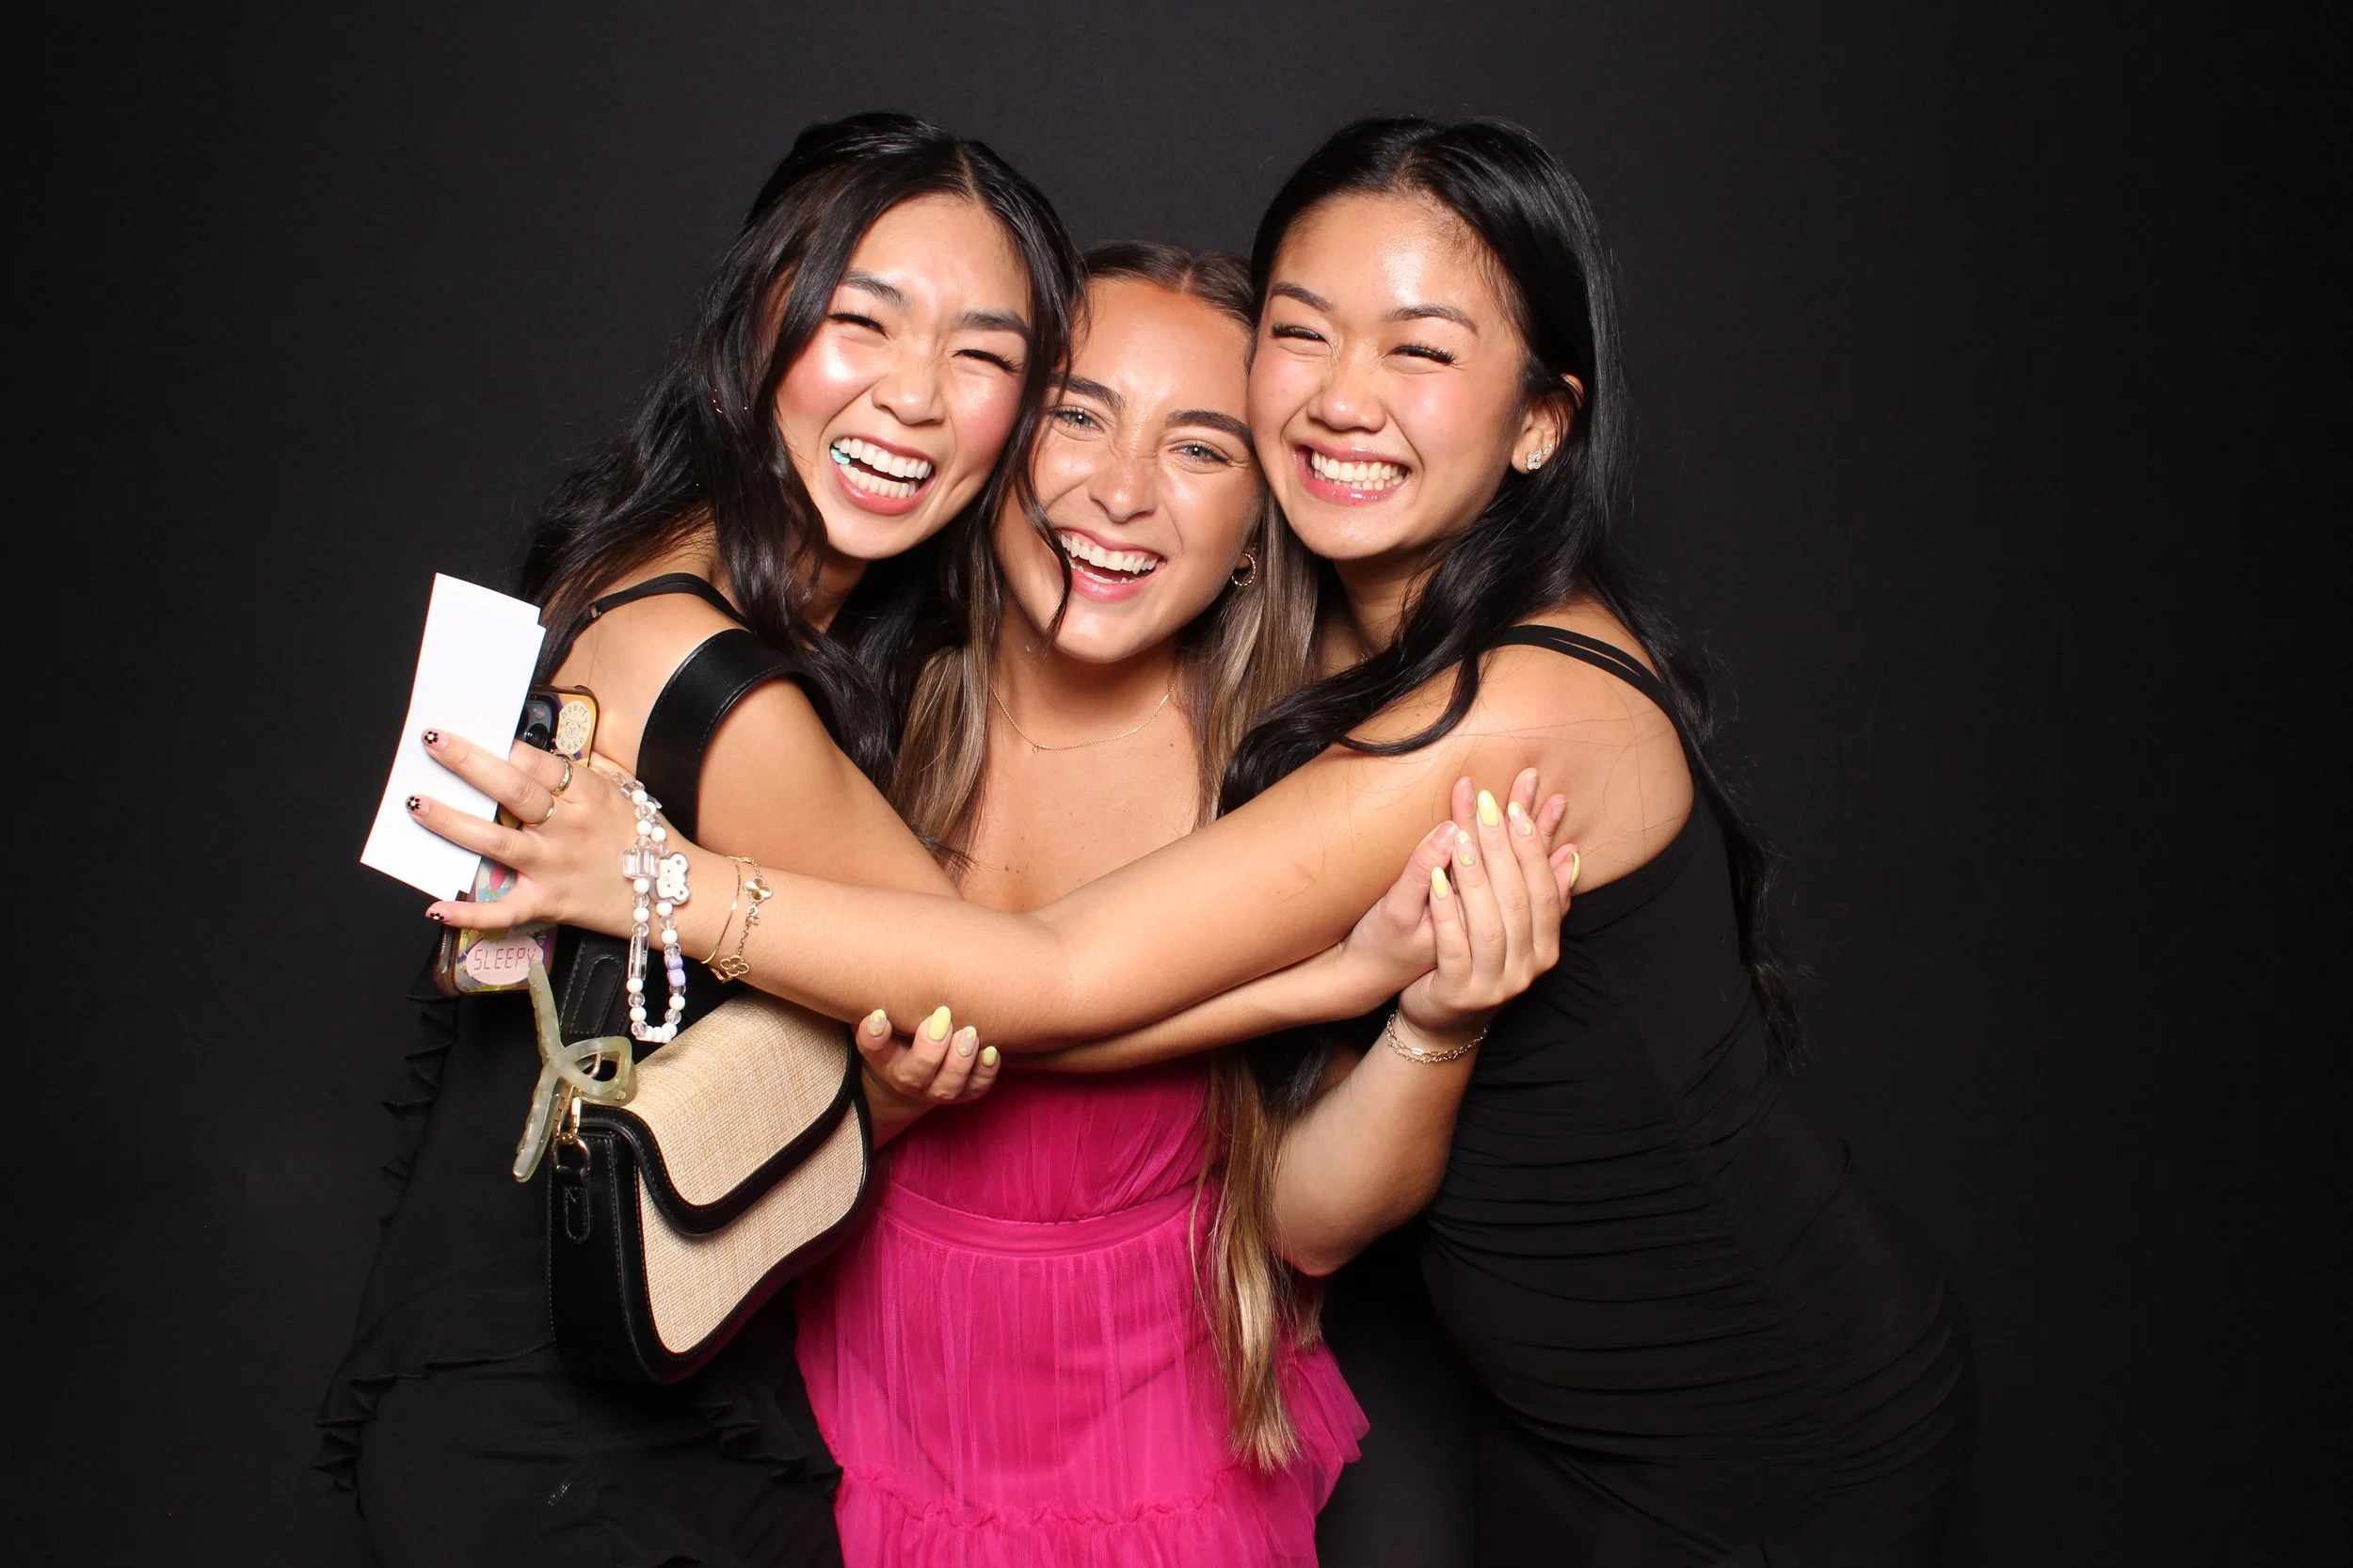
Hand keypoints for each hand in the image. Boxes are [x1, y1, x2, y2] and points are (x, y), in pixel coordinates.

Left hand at [407, 729, 669, 938]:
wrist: (677, 896)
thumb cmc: (650, 841)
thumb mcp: (627, 792)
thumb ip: (587, 770)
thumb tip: (548, 751)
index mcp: (589, 795)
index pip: (539, 763)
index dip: (503, 745)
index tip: (473, 730)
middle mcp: (568, 828)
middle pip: (513, 791)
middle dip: (469, 763)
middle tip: (433, 743)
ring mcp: (555, 867)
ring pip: (496, 841)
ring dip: (452, 823)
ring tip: (418, 804)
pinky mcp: (549, 904)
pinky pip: (504, 911)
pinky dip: (469, 912)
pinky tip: (436, 905)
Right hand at [855, 1004, 999, 1143]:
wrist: (920, 1073)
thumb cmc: (906, 1032)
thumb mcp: (893, 1018)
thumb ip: (892, 1001)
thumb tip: (897, 970)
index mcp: (883, 1058)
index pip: (871, 1049)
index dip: (873, 1035)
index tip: (880, 1013)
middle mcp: (908, 1078)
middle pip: (913, 1074)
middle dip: (930, 1047)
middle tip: (942, 1016)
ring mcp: (937, 1089)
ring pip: (947, 1086)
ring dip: (960, 1060)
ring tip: (969, 1033)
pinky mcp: (965, 1092)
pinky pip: (977, 1088)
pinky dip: (986, 1071)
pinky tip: (991, 1050)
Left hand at [1332, 769, 1572, 1016]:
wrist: (1443, 1019)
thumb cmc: (1479, 960)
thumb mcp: (1515, 928)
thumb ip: (1540, 892)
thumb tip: (1570, 852)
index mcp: (1546, 949)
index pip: (1544, 891)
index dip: (1531, 848)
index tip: (1516, 808)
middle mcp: (1527, 970)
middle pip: (1517, 901)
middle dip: (1502, 850)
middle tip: (1487, 808)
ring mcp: (1494, 985)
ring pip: (1489, 922)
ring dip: (1476, 877)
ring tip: (1462, 838)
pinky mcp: (1458, 993)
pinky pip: (1454, 945)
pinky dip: (1447, 909)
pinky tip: (1436, 878)